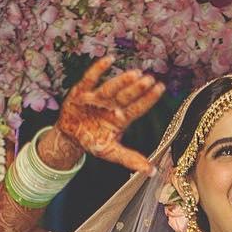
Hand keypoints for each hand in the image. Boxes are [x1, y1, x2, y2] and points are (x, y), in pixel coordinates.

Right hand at [55, 58, 164, 173]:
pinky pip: (90, 79)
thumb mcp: (111, 152)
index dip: (148, 99)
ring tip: (135, 74)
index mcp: (121, 118)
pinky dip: (98, 69)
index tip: (160, 88)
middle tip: (149, 79)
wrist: (71, 135)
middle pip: (126, 96)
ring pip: (111, 88)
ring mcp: (98, 97)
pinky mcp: (82, 91)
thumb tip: (151, 172)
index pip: (137, 108)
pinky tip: (108, 60)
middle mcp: (112, 105)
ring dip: (122, 81)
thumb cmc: (93, 141)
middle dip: (137, 89)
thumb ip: (130, 159)